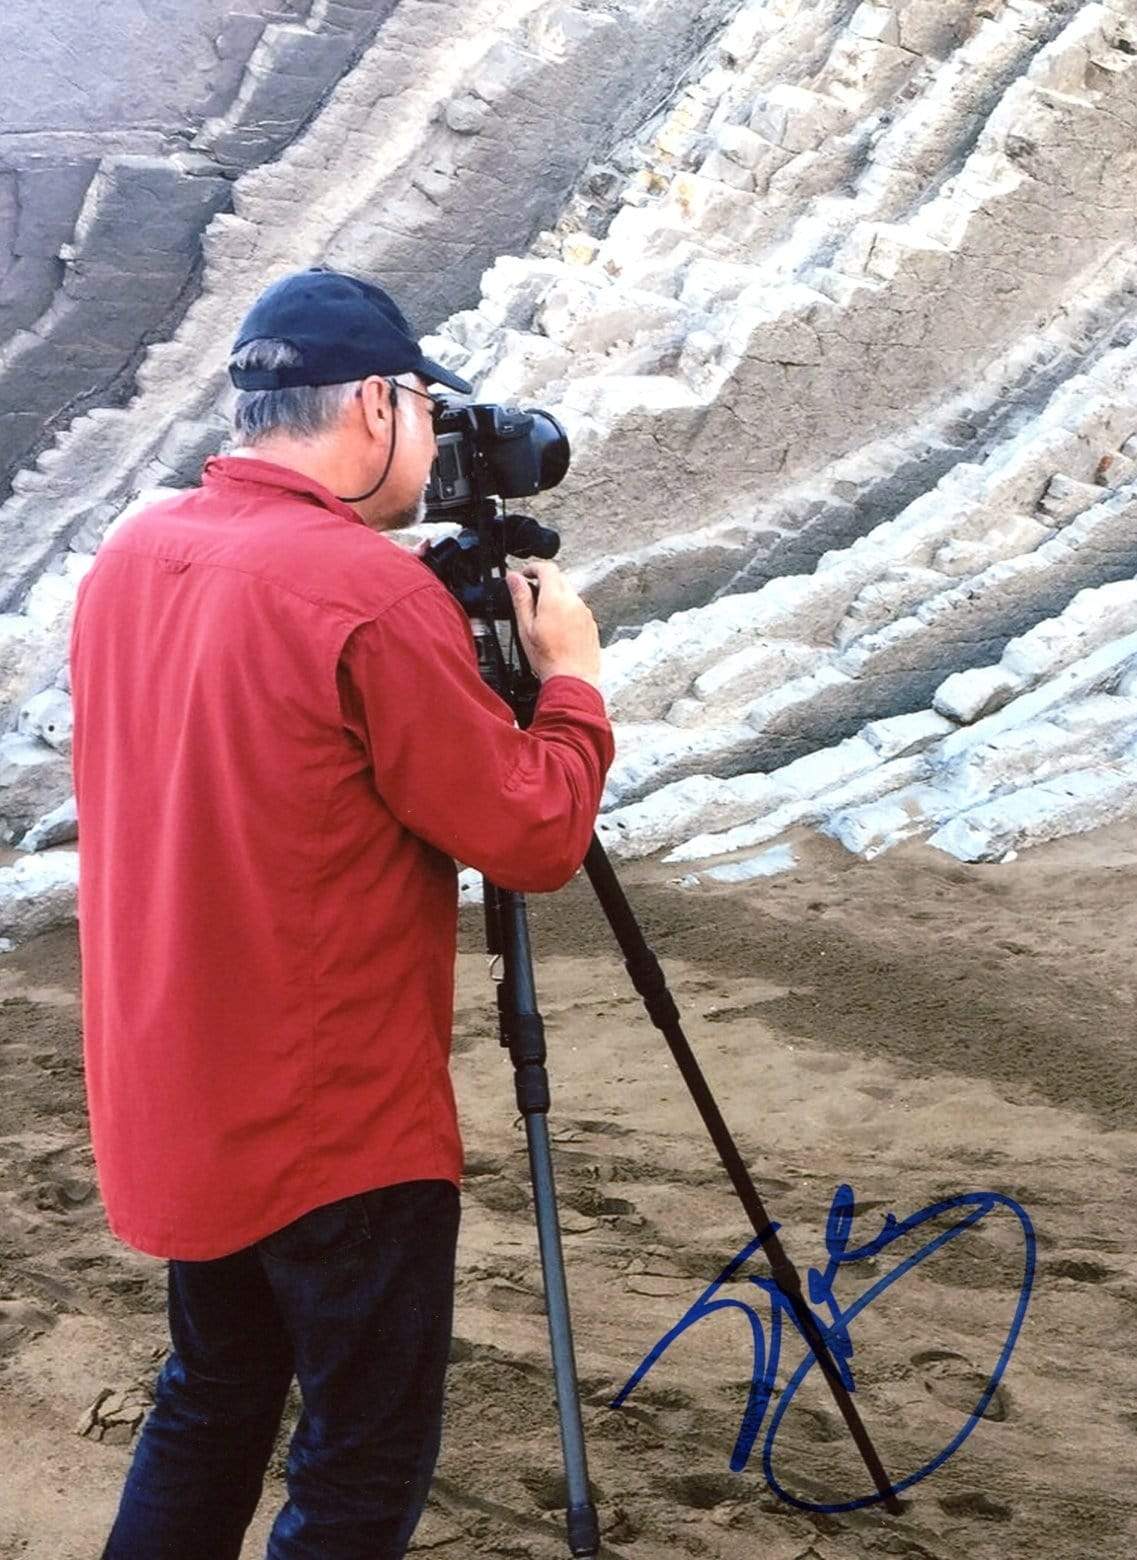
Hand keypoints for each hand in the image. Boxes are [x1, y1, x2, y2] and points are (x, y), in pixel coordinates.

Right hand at [505, 560, 601, 689]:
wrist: (572, 680)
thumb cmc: (549, 659)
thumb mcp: (525, 627)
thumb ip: (520, 598)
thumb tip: (514, 578)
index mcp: (555, 599)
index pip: (547, 568)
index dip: (533, 568)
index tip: (525, 575)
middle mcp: (574, 602)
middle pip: (560, 578)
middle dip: (545, 581)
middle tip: (531, 594)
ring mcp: (585, 612)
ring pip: (570, 594)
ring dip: (556, 597)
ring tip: (543, 617)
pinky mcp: (591, 623)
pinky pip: (578, 608)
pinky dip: (567, 610)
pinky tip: (558, 629)